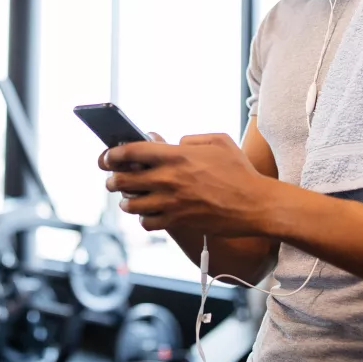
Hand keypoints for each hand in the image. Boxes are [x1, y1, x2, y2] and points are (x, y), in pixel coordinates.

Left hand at [99, 133, 272, 235]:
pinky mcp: (178, 221)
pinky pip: (147, 222)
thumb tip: (175, 143)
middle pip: (124, 180)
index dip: (112, 154)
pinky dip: (144, 218)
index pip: (130, 152)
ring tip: (129, 198)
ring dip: (126, 201)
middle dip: (113, 180)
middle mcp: (168, 179)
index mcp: (176, 155)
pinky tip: (148, 213)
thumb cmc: (240, 171)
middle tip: (113, 180)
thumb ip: (192, 138)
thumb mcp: (219, 141)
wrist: (255, 204)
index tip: (107, 157)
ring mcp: (171, 202)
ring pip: (131, 204)